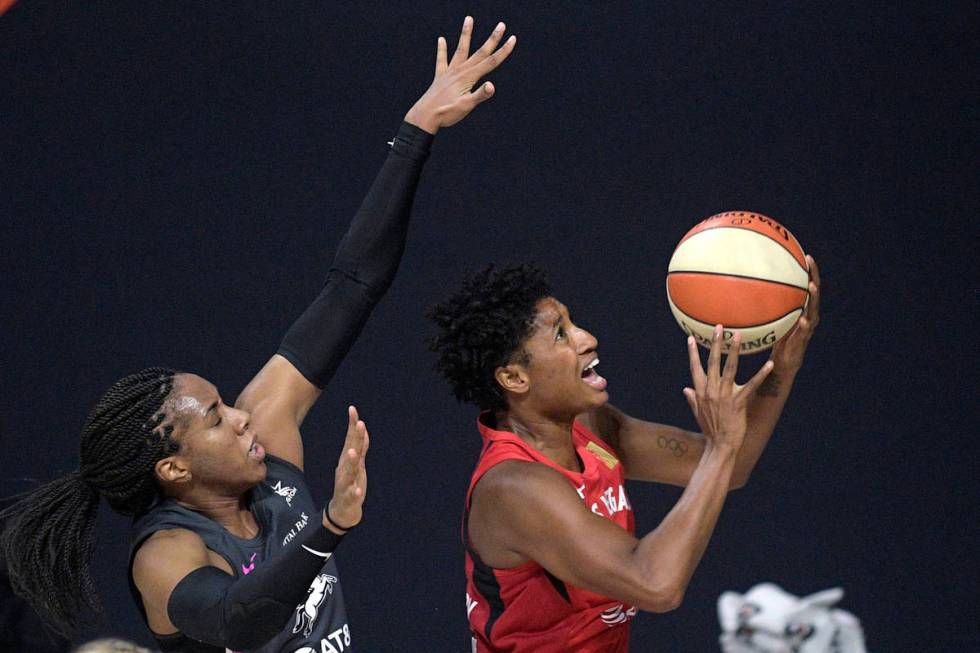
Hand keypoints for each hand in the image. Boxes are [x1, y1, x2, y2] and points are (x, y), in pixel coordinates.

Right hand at [326, 405, 368, 532]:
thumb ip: (361, 448)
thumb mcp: (357, 464)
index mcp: (348, 460)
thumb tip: (363, 430)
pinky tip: (357, 490)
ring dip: (351, 462)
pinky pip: (352, 494)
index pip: (351, 439)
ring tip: (353, 452)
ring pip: (349, 471)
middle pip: (351, 451)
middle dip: (355, 437)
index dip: (352, 425)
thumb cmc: (349, 483)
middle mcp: (345, 468)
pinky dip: (354, 492)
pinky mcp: (349, 497)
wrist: (342, 510)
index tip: (353, 408)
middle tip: (359, 423)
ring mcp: (346, 483)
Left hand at [404, 16, 516, 133]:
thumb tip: (492, 86)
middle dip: (493, 39)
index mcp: (468, 77)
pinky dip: (442, 49)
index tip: (513, 39)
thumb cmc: (446, 113)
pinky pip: (441, 60)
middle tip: (502, 25)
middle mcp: (460, 71)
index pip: (490, 62)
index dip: (503, 51)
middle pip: (480, 52)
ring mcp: (449, 72)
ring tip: (469, 18)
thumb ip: (479, 95)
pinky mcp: (440, 77)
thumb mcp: (466, 106)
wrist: (424, 116)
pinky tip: (441, 39)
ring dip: (466, 34)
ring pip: (460, 49)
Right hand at [683, 326, 773, 451]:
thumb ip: (692, 398)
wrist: (720, 445)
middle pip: (712, 362)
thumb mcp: (698, 413)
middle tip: (718, 327)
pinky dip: (761, 374)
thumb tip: (685, 389)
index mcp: (700, 391)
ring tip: (738, 335)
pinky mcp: (739, 401)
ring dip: (734, 350)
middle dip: (715, 343)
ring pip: (730, 368)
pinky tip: (769, 364)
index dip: (693, 353)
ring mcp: (725, 395)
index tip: (690, 338)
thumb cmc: (710, 430)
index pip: (695, 368)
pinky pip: (752, 384)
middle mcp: (711, 390)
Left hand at [769, 255, 820, 372]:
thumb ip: (764, 309)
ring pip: (814, 311)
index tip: (806, 256)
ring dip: (814, 298)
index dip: (809, 272)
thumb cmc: (774, 341)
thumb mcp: (770, 322)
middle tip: (810, 262)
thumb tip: (747, 293)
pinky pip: (804, 332)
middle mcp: (807, 317)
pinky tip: (803, 319)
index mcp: (802, 311)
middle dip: (813, 277)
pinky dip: (804, 326)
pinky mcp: (802, 342)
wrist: (781, 366)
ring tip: (811, 286)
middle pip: (814, 294)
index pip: (807, 288)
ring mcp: (807, 330)